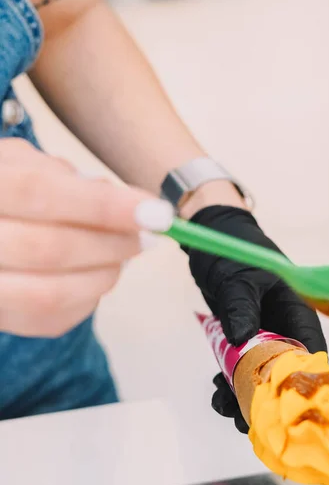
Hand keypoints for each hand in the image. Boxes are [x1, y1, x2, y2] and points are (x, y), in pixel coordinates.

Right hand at [0, 139, 172, 336]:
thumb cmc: (10, 192)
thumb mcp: (29, 166)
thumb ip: (74, 181)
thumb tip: (138, 205)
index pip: (39, 193)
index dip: (103, 205)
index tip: (156, 213)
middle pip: (49, 248)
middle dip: (112, 244)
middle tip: (147, 236)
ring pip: (52, 293)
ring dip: (105, 273)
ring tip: (125, 254)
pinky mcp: (1, 318)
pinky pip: (54, 317)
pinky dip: (90, 296)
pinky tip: (99, 272)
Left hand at [185, 205, 326, 432]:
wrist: (212, 241)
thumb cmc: (232, 253)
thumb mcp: (237, 278)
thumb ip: (241, 306)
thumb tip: (243, 340)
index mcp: (296, 312)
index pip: (310, 354)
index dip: (305, 386)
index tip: (288, 411)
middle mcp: (284, 328)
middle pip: (284, 373)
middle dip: (266, 398)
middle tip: (245, 418)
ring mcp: (263, 335)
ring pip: (260, 374)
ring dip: (243, 394)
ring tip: (222, 405)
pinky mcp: (243, 338)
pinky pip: (241, 367)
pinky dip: (230, 382)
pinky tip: (217, 391)